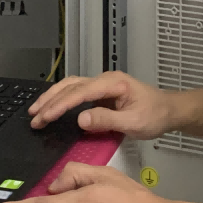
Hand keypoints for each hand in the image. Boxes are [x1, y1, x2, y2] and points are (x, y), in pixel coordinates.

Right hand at [28, 70, 175, 140]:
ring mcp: (102, 85)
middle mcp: (105, 80)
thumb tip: (81, 119)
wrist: (168, 110)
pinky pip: (76, 93)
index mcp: (113, 84)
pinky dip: (61, 100)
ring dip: (52, 98)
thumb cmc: (155, 115)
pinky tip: (51, 108)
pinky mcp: (101, 93)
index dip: (61, 105)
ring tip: (36, 112)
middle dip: (50, 100)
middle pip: (70, 86)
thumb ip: (107, 121)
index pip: (80, 92)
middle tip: (34, 117)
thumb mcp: (134, 123)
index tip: (45, 116)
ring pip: (70, 87)